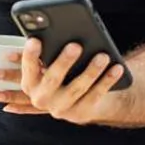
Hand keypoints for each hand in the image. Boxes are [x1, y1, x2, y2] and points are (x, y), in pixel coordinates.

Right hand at [0, 39, 124, 123]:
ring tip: (103, 56)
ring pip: (77, 88)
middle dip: (64, 62)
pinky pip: (95, 95)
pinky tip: (116, 68)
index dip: (30, 55)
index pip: (28, 68)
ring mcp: (60, 109)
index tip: (35, 40)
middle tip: (75, 45)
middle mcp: (42, 99)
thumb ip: (49, 52)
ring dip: (91, 71)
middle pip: (52, 79)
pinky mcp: (80, 113)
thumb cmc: (64, 74)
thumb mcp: (52, 65)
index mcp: (31, 83)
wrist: (81, 101)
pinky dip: (107, 80)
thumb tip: (56, 31)